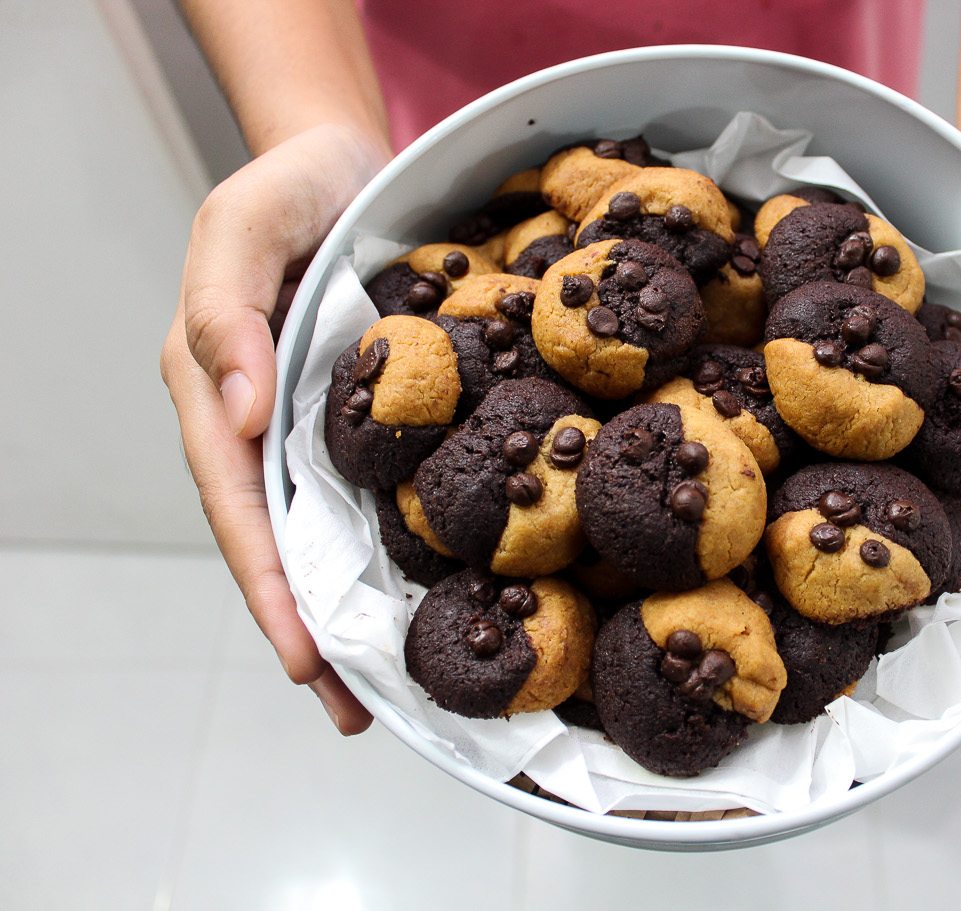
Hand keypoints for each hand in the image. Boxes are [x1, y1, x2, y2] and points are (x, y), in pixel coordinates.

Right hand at [161, 123, 388, 732]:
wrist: (347, 160)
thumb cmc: (289, 185)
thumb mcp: (241, 226)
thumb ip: (226, 308)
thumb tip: (234, 406)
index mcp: (218, 386)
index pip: (240, 503)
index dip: (268, 583)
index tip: (302, 656)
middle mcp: (263, 419)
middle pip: (281, 540)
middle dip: (311, 627)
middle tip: (353, 711)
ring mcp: (316, 423)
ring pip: (328, 530)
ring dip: (353, 609)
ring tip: (388, 687)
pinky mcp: (369, 414)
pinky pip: (377, 489)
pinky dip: (393, 546)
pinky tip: (428, 594)